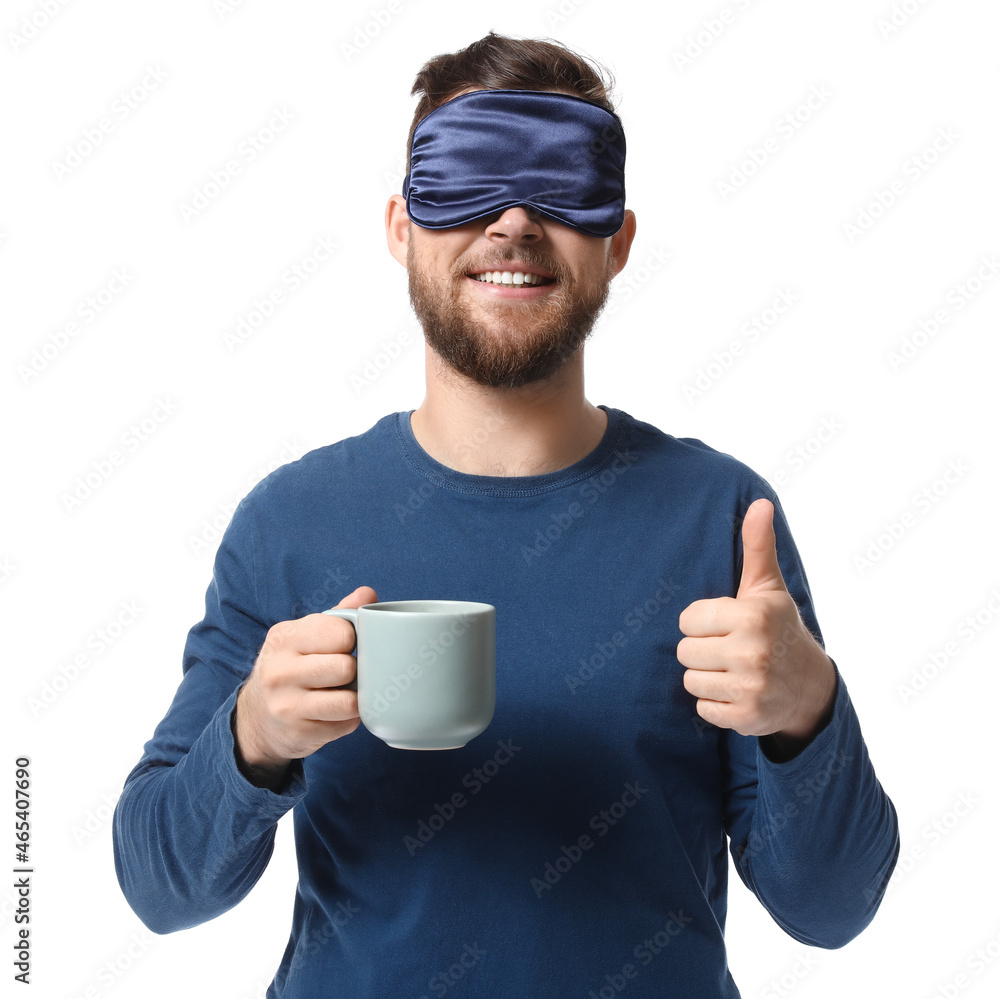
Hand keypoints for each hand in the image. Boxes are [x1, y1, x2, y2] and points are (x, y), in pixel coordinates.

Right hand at [233, 586, 375, 788]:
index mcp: (284, 638)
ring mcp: (286, 706)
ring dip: (355, 697)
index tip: (347, 645)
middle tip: (346, 673)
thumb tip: (368, 593)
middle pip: (345, 668)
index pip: (341, 632)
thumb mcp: (305, 635)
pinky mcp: (299, 733)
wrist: (256, 717)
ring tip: (344, 692)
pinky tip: (335, 713)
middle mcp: (279, 671)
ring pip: (349, 701)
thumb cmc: (292, 667)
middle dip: (354, 671)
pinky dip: (348, 719)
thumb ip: (339, 614)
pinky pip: (346, 725)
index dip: (353, 639)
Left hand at [677, 500, 835, 752]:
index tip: (726, 625)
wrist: (810, 687)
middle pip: (684, 651)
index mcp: (751, 616)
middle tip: (729, 649)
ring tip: (732, 671)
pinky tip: (736, 692)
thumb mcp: (767, 587)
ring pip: (690, 681)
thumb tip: (760, 503)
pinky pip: (702, 708)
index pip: (687, 620)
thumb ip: (757, 546)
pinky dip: (714, 704)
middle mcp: (751, 651)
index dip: (701, 622)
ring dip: (707, 678)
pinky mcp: (746, 717)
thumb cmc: (778, 627)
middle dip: (702, 650)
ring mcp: (750, 687)